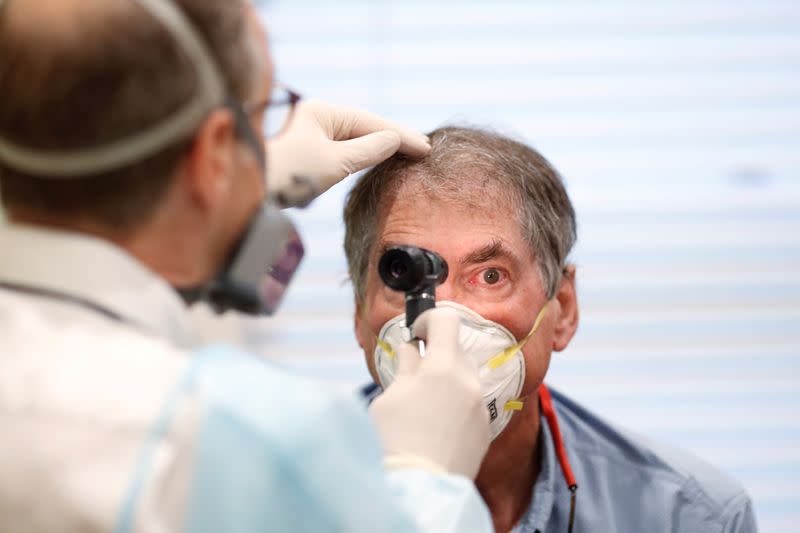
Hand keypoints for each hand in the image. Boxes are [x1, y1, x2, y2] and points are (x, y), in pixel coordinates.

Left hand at [265, 100, 430, 207]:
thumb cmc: (288, 175)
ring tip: (407, 153)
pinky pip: (342, 150)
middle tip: (423, 148)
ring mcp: (309, 134)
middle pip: (363, 127)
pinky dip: (362, 156)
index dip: (400, 136)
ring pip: (353, 139)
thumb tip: (392, 141)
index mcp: (321, 111)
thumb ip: (368, 150)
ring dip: (379, 147)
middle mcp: (315, 117)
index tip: (426, 147)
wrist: (247, 192)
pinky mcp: (305, 153)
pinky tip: (377, 159)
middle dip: (393, 139)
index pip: (371, 122)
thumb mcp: (334, 162)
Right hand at [369, 307, 490, 478]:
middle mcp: (468, 381)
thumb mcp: (391, 396)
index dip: (429, 319)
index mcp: (442, 368)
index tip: (417, 331)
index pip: (446, 320)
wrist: (419, 488)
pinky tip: (437, 423)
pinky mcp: (485, 426)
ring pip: (465, 375)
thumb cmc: (395, 441)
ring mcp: (481, 405)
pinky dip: (456, 401)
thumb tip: (411, 349)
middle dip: (436, 353)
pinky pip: (471, 401)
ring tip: (425, 402)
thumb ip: (406, 366)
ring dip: (447, 377)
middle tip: (414, 371)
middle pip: (456, 348)